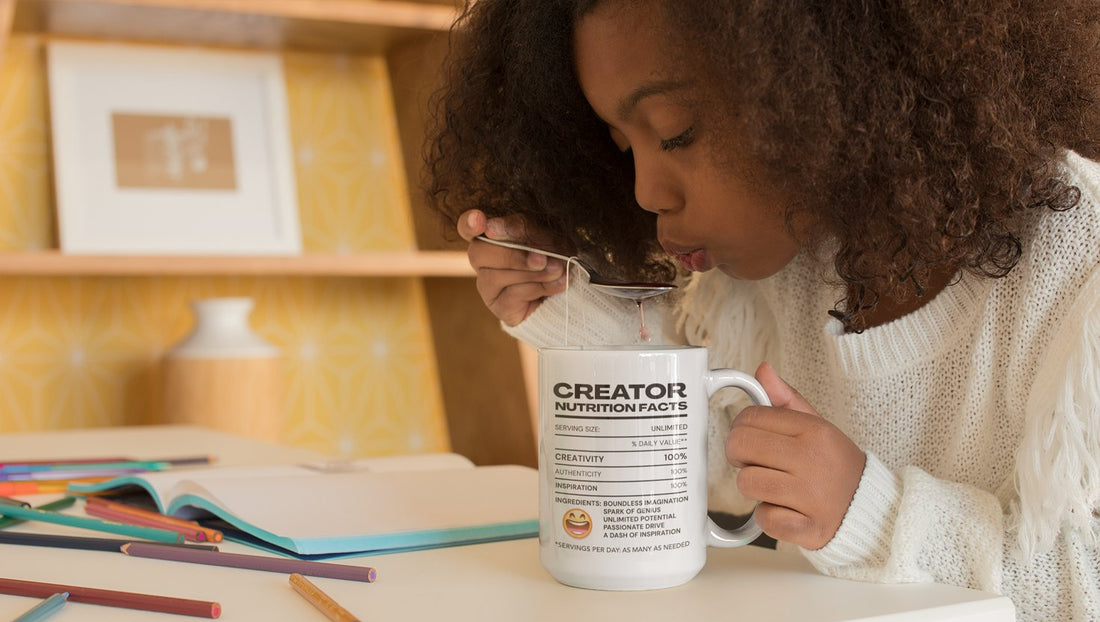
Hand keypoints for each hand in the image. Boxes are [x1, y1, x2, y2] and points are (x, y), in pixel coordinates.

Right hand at [456, 209, 567, 325]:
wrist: (572, 284)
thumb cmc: (554, 252)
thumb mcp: (544, 234)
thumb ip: (520, 228)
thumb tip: (491, 228)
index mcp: (491, 235)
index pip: (467, 227)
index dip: (469, 223)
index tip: (480, 220)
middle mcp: (483, 260)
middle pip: (478, 253)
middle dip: (512, 256)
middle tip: (541, 259)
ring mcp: (488, 285)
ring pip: (496, 276)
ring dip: (532, 273)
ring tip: (558, 270)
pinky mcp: (500, 306)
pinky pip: (514, 294)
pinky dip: (539, 287)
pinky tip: (558, 284)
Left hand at [726, 362, 865, 549]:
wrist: (873, 508)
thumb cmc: (836, 465)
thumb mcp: (818, 426)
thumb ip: (787, 399)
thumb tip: (763, 370)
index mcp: (814, 431)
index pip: (750, 418)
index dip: (741, 427)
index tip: (750, 438)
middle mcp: (812, 460)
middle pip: (740, 447)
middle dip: (739, 455)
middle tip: (755, 461)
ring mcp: (811, 496)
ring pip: (747, 483)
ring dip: (754, 487)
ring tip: (774, 485)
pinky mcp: (809, 528)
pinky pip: (764, 519)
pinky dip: (770, 517)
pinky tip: (786, 510)